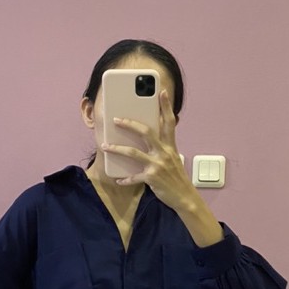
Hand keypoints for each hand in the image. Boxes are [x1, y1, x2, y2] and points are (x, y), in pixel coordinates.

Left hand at [101, 89, 194, 211]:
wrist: (185, 197)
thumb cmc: (176, 177)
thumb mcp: (173, 158)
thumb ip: (163, 147)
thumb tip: (151, 137)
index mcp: (170, 146)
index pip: (169, 122)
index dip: (166, 106)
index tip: (161, 92)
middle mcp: (164, 152)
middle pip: (146, 132)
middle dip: (129, 124)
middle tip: (116, 119)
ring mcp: (157, 165)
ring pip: (133, 153)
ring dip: (116, 149)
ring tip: (104, 146)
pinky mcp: (151, 178)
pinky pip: (134, 176)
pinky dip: (125, 178)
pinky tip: (118, 179)